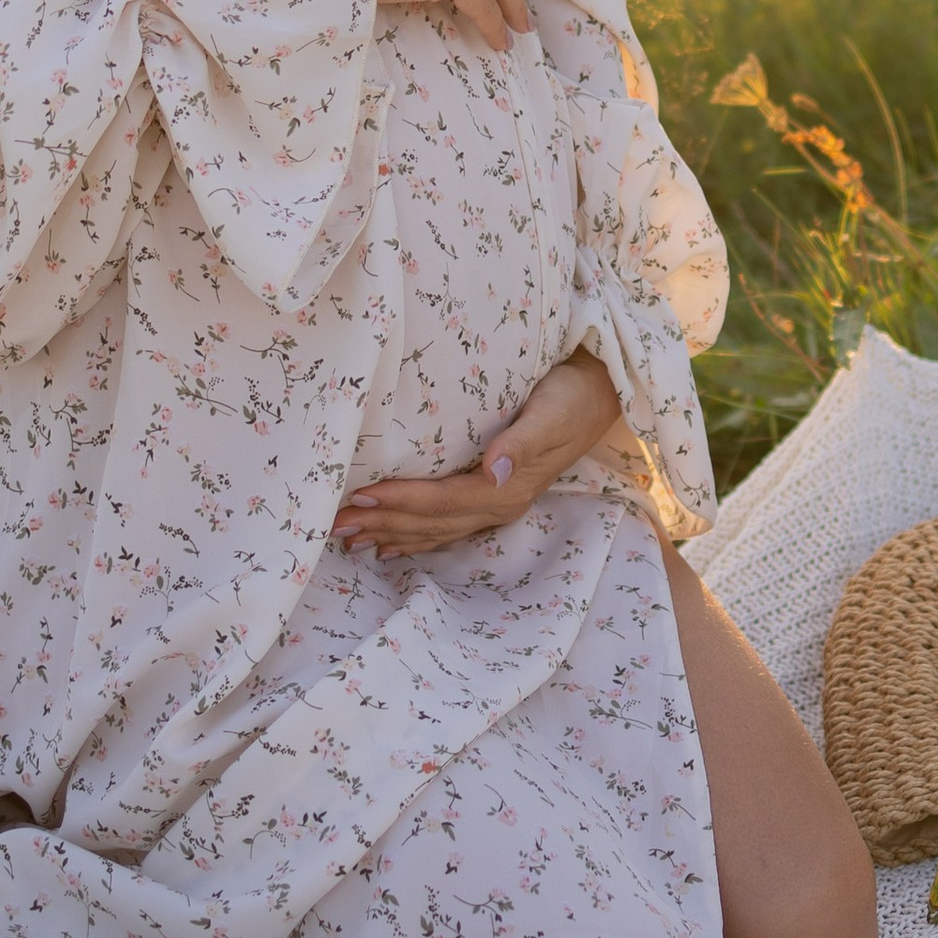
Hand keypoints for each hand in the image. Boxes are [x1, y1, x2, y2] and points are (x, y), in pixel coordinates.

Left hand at [334, 349, 622, 552]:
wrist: (603, 391)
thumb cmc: (573, 394)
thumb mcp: (551, 412)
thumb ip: (522, 442)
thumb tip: (494, 471)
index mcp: (508, 489)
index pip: (441, 502)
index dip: (400, 502)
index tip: (360, 496)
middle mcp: (499, 505)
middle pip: (431, 523)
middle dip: (383, 524)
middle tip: (334, 523)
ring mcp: (497, 506)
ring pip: (434, 530)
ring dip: (391, 535)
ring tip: (348, 539)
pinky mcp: (495, 497)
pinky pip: (447, 527)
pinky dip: (415, 538)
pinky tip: (391, 547)